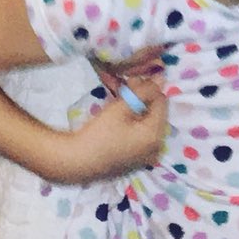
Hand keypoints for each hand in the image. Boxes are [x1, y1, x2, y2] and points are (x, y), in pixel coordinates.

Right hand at [36, 76, 167, 183]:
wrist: (76, 162)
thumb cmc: (99, 133)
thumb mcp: (122, 107)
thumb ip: (143, 91)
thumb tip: (160, 77)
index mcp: (156, 135)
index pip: (161, 102)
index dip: (148, 88)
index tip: (131, 81)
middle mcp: (156, 147)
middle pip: (156, 113)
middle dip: (143, 98)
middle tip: (126, 87)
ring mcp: (147, 155)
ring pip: (148, 123)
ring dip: (139, 109)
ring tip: (122, 99)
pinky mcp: (136, 159)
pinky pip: (141, 135)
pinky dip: (135, 123)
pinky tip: (122, 116)